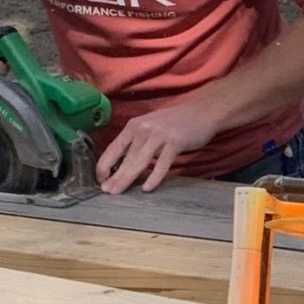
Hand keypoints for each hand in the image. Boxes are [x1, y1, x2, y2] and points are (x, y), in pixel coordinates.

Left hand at [96, 98, 221, 194]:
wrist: (202, 111)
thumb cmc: (175, 122)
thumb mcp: (150, 127)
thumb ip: (136, 142)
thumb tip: (122, 163)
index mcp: (134, 126)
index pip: (113, 148)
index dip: (104, 165)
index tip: (101, 180)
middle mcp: (143, 129)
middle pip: (125, 157)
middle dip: (114, 176)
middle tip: (106, 191)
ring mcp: (159, 135)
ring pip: (140, 161)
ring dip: (127, 178)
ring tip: (119, 192)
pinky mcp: (175, 142)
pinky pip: (162, 163)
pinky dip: (154, 176)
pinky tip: (147, 188)